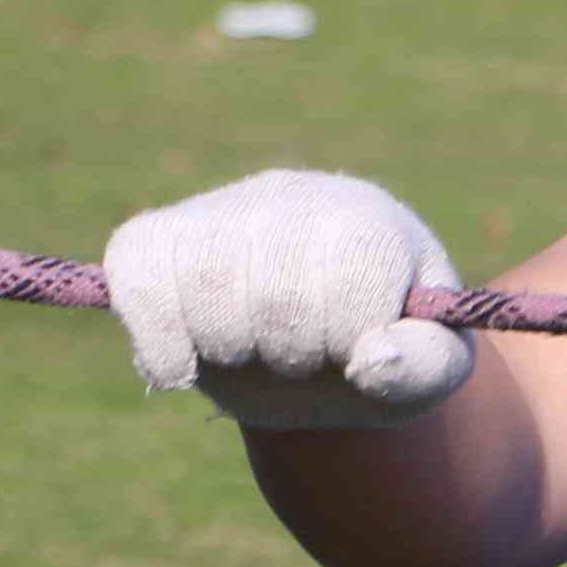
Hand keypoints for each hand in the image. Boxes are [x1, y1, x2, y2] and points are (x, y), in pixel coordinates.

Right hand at [104, 171, 474, 431]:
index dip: (348, 337)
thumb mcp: (432, 367)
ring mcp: (219, 212)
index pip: (350, 276)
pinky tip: (184, 367)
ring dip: (228, 348)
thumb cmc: (383, 347)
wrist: (322, 343)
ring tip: (254, 352)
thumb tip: (374, 359)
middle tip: (303, 357)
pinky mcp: (159, 237)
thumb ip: (426, 366)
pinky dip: (154, 333)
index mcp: (367, 219)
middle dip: (290, 352)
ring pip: (201, 279)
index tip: (358, 349)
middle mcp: (291, 198)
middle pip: (272, 289)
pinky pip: (134, 264)